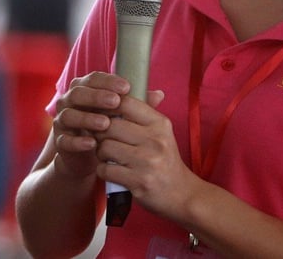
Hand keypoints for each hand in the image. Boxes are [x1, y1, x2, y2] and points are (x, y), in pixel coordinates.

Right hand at [49, 71, 129, 178]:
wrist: (88, 158)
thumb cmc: (106, 130)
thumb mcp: (121, 116)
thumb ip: (135, 105)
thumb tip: (159, 94)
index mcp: (84, 89)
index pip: (93, 79)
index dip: (108, 81)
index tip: (126, 87)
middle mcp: (69, 102)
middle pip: (78, 93)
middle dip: (96, 96)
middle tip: (115, 101)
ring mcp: (62, 121)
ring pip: (69, 115)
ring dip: (87, 118)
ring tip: (105, 123)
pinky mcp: (60, 142)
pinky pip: (65, 139)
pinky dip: (78, 141)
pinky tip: (92, 143)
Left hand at [94, 90, 199, 220]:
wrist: (182, 195)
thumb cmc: (165, 160)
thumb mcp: (160, 133)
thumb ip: (141, 113)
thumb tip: (119, 88)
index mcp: (159, 124)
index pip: (124, 103)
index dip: (107, 107)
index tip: (103, 115)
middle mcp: (155, 140)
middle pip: (109, 126)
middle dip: (100, 133)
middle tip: (104, 140)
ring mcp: (147, 162)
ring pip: (104, 147)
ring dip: (101, 153)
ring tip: (109, 157)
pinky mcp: (138, 182)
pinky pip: (105, 170)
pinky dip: (103, 171)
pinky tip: (112, 171)